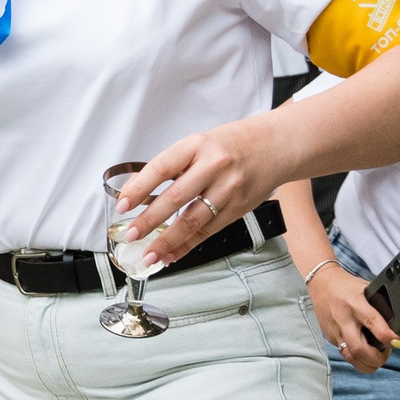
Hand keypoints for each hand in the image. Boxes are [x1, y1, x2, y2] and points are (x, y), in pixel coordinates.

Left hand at [117, 115, 289, 260]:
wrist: (276, 147)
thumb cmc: (233, 144)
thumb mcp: (199, 145)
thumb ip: (172, 167)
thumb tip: (138, 192)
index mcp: (197, 145)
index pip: (162, 167)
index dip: (139, 188)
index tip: (123, 204)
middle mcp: (214, 166)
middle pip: (177, 197)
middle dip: (150, 220)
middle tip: (131, 234)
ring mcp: (228, 189)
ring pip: (193, 220)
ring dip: (168, 241)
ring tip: (149, 254)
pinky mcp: (237, 209)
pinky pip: (208, 231)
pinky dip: (187, 245)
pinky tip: (171, 254)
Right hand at [309, 265, 398, 371]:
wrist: (322, 284)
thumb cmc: (348, 286)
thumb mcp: (367, 289)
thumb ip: (380, 305)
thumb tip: (396, 326)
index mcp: (354, 303)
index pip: (372, 322)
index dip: (386, 336)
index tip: (397, 342)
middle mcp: (343, 319)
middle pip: (358, 349)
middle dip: (376, 358)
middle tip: (386, 353)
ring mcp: (334, 331)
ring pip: (350, 357)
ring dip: (367, 363)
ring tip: (377, 356)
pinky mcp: (330, 338)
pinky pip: (346, 353)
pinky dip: (358, 357)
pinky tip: (366, 351)